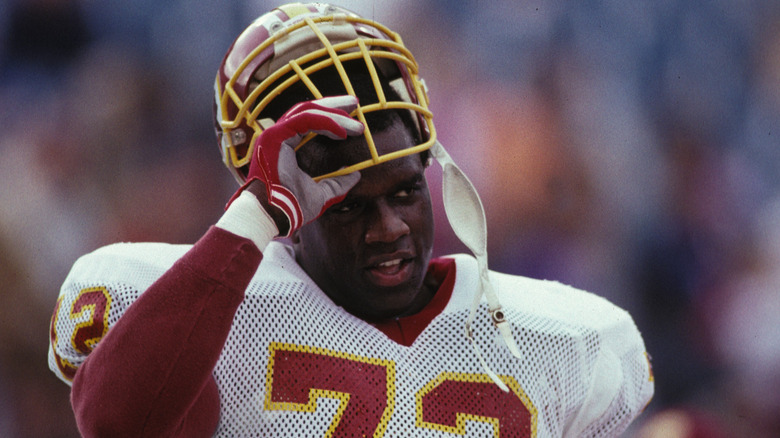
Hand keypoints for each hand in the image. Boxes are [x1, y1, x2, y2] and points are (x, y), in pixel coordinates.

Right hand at [233, 95, 362, 235]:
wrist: (271, 217)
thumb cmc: (289, 208)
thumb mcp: (320, 194)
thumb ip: (336, 184)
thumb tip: (356, 175)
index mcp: (285, 146)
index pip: (309, 121)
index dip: (332, 117)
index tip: (353, 120)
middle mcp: (278, 136)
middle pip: (308, 110)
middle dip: (334, 106)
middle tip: (355, 103)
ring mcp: (274, 134)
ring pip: (308, 112)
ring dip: (335, 114)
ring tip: (357, 125)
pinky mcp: (275, 136)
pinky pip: (305, 121)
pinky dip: (326, 123)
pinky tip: (343, 133)